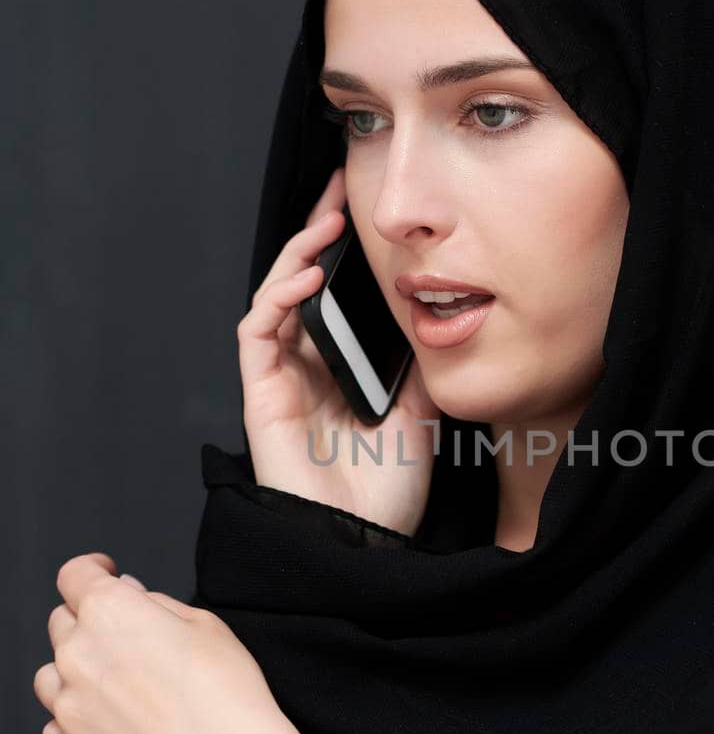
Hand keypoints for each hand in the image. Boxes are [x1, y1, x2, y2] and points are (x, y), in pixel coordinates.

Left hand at [33, 552, 306, 733]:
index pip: (76, 574)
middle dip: (89, 624)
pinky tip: (111, 725)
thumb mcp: (207, 626)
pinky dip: (75, 722)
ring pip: (50, 676)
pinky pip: (55, 727)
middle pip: (61, 624)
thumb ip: (158, 604)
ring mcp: (68, 706)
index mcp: (109, 612)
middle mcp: (77, 654)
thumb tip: (132, 596)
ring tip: (117, 689)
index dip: (92, 570)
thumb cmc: (228, 697)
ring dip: (75, 674)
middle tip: (128, 642)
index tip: (102, 574)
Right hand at [237, 166, 439, 536]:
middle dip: (314, 236)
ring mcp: (281, 381)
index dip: (341, 254)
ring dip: (297, 257)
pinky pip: (259, 333)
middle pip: (300, 288)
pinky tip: (308, 279)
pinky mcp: (261, 395)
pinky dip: (278, 298)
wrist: (368, 542)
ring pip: (275, 300)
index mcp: (340, 373)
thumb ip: (417, 363)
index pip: (334, 298)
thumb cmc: (389, 492)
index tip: (362, 213)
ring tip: (326, 223)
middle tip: (336, 191)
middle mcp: (306, 371)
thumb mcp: (422, 411)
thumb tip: (434, 312)